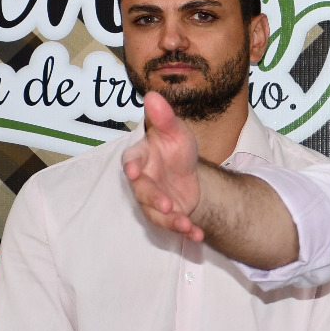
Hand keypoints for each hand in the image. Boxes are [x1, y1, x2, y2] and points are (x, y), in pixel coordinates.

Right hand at [122, 92, 204, 240]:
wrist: (189, 171)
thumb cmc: (175, 147)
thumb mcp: (176, 131)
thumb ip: (164, 118)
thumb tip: (153, 95)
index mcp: (141, 156)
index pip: (131, 160)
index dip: (131, 166)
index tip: (133, 172)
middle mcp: (143, 180)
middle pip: (142, 191)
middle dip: (154, 198)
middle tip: (168, 205)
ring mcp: (153, 199)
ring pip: (156, 213)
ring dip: (171, 221)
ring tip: (186, 224)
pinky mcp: (166, 214)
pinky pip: (172, 225)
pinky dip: (185, 231)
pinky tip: (198, 235)